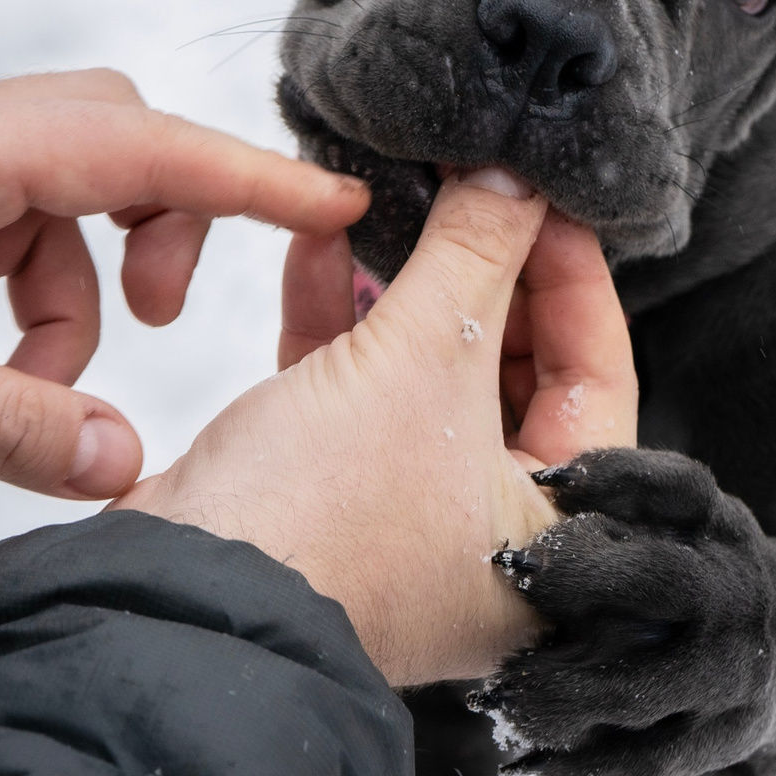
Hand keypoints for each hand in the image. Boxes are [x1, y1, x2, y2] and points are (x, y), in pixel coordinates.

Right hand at [117, 168, 637, 686]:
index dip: (570, 271)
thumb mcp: (419, 361)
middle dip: (484, 269)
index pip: (598, 373)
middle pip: (517, 370)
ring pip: (432, 373)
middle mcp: (495, 537)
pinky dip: (342, 318)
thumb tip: (514, 177)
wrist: (177, 597)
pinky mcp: (330, 499)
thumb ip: (475, 255)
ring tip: (396, 197)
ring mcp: (411, 521)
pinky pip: (358, 390)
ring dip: (408, 283)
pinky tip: (321, 242)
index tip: (541, 192)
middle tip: (470, 186)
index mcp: (559, 534)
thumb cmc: (322, 514)